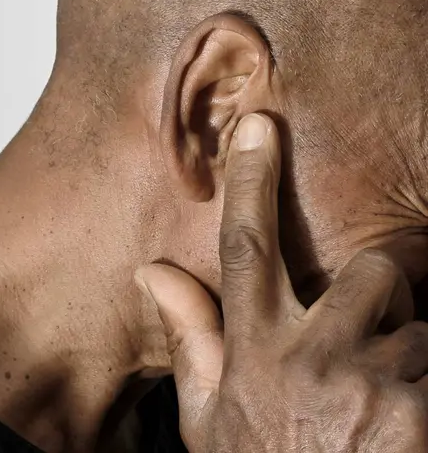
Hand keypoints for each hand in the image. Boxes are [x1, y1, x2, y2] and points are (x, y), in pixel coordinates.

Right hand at [137, 113, 427, 451]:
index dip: (250, 180)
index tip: (259, 127)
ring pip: (419, 322)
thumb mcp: (208, 417)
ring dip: (408, 355)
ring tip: (381, 407)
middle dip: (376, 298)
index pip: (245, 245)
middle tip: (361, 349)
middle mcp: (313, 358)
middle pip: (371, 271)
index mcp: (256, 351)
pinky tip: (405, 426)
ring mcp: (376, 385)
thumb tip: (151, 272)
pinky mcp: (425, 408)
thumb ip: (189, 334)